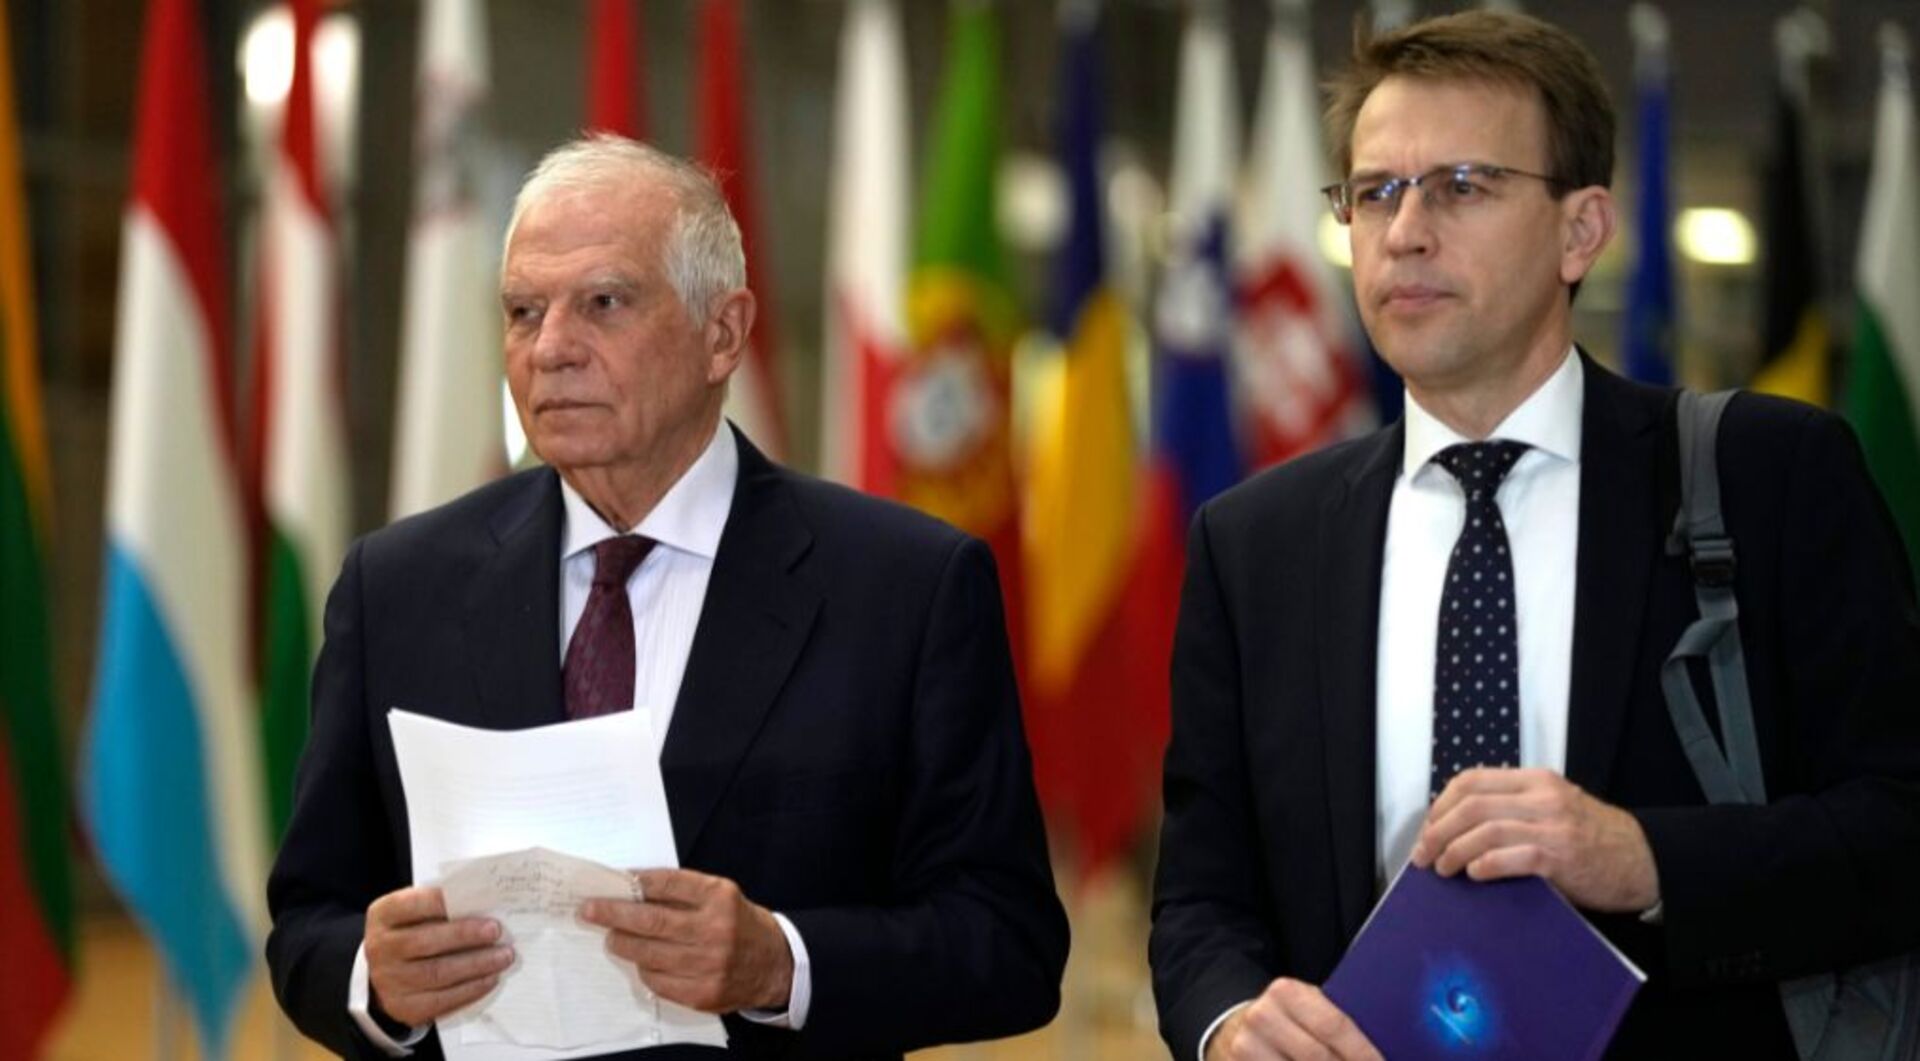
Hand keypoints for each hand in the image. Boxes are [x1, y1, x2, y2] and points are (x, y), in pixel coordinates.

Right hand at [364, 886, 512, 1026]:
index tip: (475, 897)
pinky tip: (491, 978)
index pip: (411, 905)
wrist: (385, 973)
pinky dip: (471, 989)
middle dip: (464, 935)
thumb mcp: (414, 913)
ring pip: (437, 973)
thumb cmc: (411, 932)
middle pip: (425, 942)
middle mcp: (380, 949)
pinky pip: (442, 1000)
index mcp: (383, 916)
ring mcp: (389, 981)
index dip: (441, 902)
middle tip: (496, 930)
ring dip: (476, 964)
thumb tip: (483, 903)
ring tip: (504, 956)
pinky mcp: (404, 1007)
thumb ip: (439, 906)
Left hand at [581, 868, 792, 1013]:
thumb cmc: (738, 924)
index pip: (667, 884)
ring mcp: (709, 965)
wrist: (774, 964)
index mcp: (719, 897)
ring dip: (622, 944)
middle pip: (651, 921)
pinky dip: (643, 969)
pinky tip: (641, 960)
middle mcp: (715, 930)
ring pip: (649, 954)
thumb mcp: (720, 895)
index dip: (636, 882)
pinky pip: (658, 981)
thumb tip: (632, 888)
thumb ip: (682, 891)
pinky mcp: (702, 993)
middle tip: (590, 910)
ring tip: (612, 937)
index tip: (612, 882)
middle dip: (614, 914)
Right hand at [1207, 979, 1382, 1060]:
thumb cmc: (1289, 1020)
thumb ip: (1337, 1021)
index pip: (1334, 1026)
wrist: (1237, 1029)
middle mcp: (1263, 1017)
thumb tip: (1389, 1049)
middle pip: (1319, 1058)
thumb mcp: (1309, 1007)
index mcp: (1286, 992)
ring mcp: (1246, 1047)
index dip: (1363, 1054)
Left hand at [1411, 767, 1659, 911]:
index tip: (1428, 828)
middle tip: (1425, 854)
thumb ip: (1513, 807)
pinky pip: (1512, 856)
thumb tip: (1456, 827)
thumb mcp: (1553, 807)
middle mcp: (1543, 797)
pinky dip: (1485, 865)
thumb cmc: (1593, 838)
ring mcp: (1553, 826)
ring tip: (1444, 869)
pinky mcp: (1561, 856)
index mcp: (1536, 780)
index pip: (1471, 780)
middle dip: (1438, 831)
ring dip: (1455, 851)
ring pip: (1486, 829)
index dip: (1441, 805)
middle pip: (1471, 805)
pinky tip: (1474, 875)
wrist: (1643, 860)